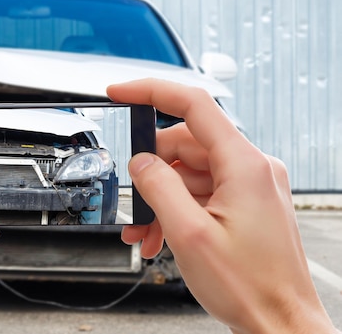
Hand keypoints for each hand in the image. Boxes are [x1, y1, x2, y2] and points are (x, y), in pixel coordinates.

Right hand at [108, 79, 337, 333]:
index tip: (121, 92)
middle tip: (134, 200)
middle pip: (185, 145)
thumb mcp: (188, 234)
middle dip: (151, 171)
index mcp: (244, 165)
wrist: (280, 324)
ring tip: (144, 231)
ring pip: (190, 172)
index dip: (151, 92)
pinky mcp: (246, 203)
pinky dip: (177, 208)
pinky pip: (202, 192)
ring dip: (161, 197)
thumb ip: (158, 187)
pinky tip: (160, 234)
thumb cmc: (250, 287)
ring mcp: (251, 186)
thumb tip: (140, 162)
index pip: (193, 105)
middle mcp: (252, 168)